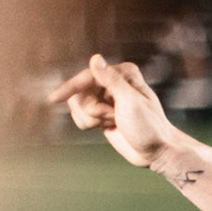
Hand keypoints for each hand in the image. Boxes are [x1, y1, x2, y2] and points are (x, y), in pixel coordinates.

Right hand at [49, 54, 177, 168]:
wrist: (157, 152)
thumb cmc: (150, 128)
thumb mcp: (131, 103)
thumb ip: (111, 80)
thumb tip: (95, 58)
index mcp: (123, 73)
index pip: (88, 76)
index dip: (71, 88)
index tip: (54, 99)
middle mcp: (113, 81)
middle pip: (80, 93)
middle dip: (92, 111)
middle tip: (112, 118)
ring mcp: (105, 97)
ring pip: (78, 105)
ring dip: (91, 119)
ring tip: (111, 123)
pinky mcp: (100, 111)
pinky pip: (79, 114)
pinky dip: (88, 123)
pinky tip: (107, 127)